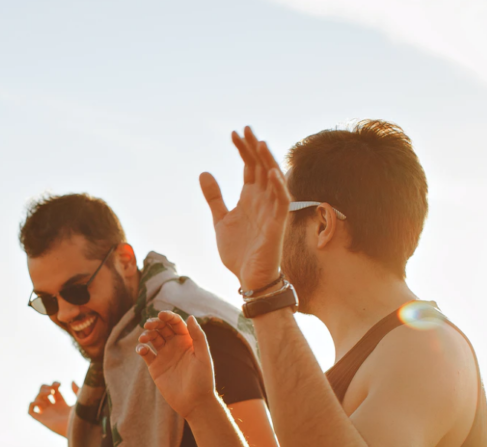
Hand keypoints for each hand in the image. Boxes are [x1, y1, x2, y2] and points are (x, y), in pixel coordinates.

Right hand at [27, 381, 78, 437]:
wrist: (78, 429)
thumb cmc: (81, 417)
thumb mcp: (80, 400)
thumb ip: (77, 390)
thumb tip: (71, 381)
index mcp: (62, 405)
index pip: (53, 391)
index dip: (54, 385)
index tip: (59, 384)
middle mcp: (53, 409)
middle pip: (43, 394)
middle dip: (45, 388)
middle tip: (52, 389)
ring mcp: (47, 414)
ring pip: (37, 400)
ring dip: (41, 393)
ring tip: (50, 393)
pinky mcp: (43, 420)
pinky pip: (31, 411)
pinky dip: (32, 404)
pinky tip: (41, 402)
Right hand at [136, 312, 217, 419]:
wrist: (195, 403)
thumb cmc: (203, 380)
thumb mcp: (203, 357)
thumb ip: (198, 336)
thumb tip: (190, 316)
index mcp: (187, 341)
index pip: (176, 323)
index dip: (168, 316)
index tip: (161, 315)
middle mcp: (175, 346)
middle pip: (162, 328)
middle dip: (154, 323)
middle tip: (148, 324)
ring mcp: (164, 356)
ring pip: (152, 338)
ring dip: (146, 334)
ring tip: (144, 338)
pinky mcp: (155, 367)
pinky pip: (145, 353)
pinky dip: (141, 349)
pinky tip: (142, 350)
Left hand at [200, 126, 291, 290]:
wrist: (249, 278)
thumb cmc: (239, 251)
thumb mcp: (221, 220)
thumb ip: (214, 197)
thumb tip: (204, 172)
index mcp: (250, 197)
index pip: (250, 167)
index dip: (243, 150)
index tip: (233, 133)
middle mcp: (263, 200)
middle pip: (261, 167)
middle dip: (254, 148)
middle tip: (245, 129)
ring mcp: (272, 211)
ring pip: (273, 180)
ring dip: (267, 162)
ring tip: (258, 143)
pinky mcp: (277, 225)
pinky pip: (282, 203)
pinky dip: (279, 187)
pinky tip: (272, 173)